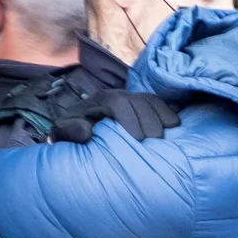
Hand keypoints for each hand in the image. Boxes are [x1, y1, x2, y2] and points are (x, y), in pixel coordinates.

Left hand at [49, 89, 180, 143]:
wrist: (78, 127)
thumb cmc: (71, 133)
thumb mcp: (63, 133)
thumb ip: (70, 130)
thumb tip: (86, 131)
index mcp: (99, 100)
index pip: (118, 103)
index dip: (130, 120)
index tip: (137, 140)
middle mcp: (117, 95)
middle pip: (139, 102)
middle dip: (149, 122)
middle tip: (153, 143)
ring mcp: (131, 97)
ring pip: (152, 101)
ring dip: (161, 117)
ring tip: (164, 138)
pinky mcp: (142, 103)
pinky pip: (159, 103)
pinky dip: (168, 111)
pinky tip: (174, 124)